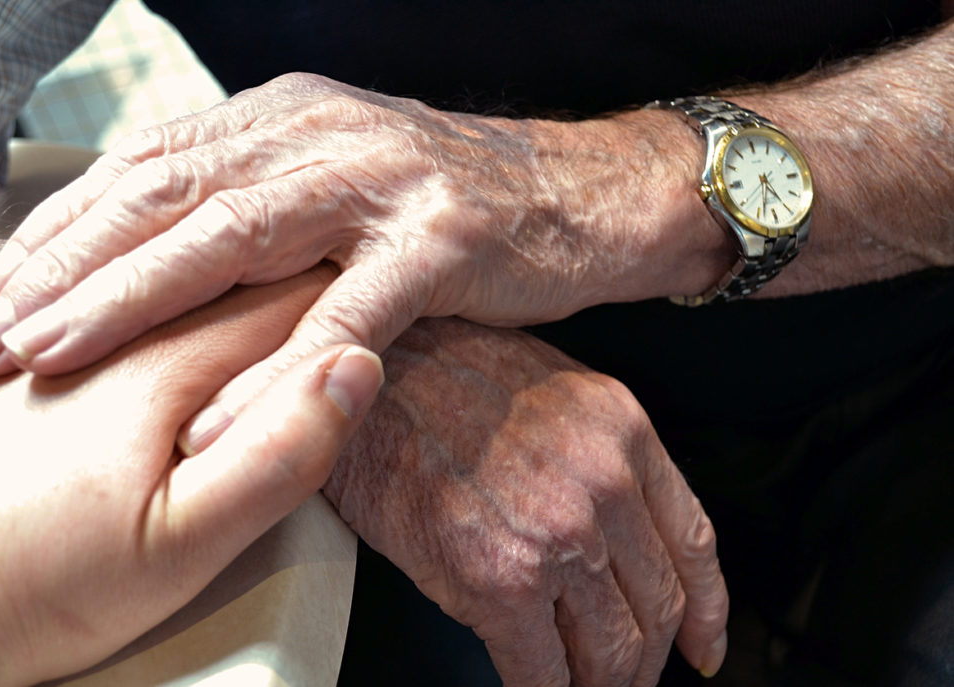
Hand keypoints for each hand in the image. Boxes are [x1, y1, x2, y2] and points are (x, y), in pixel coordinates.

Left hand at [0, 72, 632, 376]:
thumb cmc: (452, 204)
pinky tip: (213, 417)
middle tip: (2, 332)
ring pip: (234, 239)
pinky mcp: (440, 242)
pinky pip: (339, 313)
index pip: (150, 163)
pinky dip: (271, 367)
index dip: (68, 227)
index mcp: (287, 118)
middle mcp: (321, 135)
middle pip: (170, 195)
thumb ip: (259, 202)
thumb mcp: (342, 180)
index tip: (8, 290)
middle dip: (73, 267)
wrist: (582, 193)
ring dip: (137, 302)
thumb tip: (164, 249)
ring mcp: (380, 184)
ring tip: (63, 357)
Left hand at [0, 267, 382, 685]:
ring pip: (150, 267)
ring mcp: (47, 332)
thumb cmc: (42, 588)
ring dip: (211, 254)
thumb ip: (277, 451)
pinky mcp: (4, 355)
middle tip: (336, 261)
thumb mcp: (182, 546)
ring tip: (257, 241)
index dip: (342, 289)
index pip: (284, 299)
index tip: (379, 285)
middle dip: (286, 265)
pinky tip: (139, 264)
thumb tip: (352, 364)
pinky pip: (86, 286)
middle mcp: (104, 327)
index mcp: (164, 364)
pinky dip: (132, 271)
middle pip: (219, 272)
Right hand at [323, 319, 728, 685]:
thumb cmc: (430, 371)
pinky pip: (543, 672)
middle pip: (658, 606)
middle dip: (647, 658)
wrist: (357, 378)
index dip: (706, 611)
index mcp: (621, 431)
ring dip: (600, 685)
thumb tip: (607, 530)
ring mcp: (558, 536)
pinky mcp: (499, 582)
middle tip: (628, 676)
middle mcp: (602, 483)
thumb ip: (590, 456)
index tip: (703, 645)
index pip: (694, 542)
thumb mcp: (541, 388)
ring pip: (611, 651)